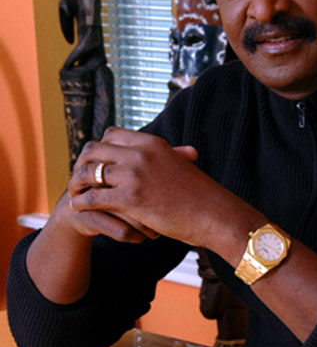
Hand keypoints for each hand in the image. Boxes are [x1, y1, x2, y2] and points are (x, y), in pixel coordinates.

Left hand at [68, 126, 221, 246]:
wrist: (212, 213)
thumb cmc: (200, 192)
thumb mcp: (181, 163)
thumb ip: (170, 154)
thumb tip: (176, 152)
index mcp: (152, 142)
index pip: (111, 134)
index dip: (99, 147)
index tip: (96, 160)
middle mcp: (140, 153)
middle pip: (94, 149)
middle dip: (82, 162)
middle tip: (79, 177)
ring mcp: (134, 175)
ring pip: (89, 172)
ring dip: (77, 182)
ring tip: (74, 193)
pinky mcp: (130, 198)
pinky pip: (93, 197)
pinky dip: (82, 202)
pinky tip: (79, 208)